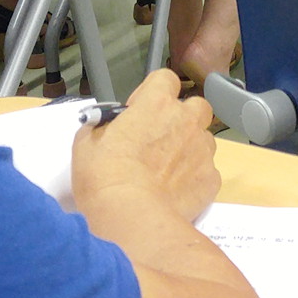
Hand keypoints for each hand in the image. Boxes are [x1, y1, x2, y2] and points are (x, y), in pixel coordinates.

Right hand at [72, 69, 221, 222]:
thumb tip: (106, 127)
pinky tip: (174, 191)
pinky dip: (194, 178)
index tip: (139, 111)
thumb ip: (102, 126)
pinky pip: (206, 171)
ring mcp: (203, 150)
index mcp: (156, 103)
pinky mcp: (211, 179)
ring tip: (166, 170)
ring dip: (189, 148)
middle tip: (160, 138)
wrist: (131, 218)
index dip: (152, 93)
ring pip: (203, 139)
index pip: (164, 79)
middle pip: (195, 106)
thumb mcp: (87, 143)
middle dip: (182, 117)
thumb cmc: (104, 177)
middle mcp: (186, 120)